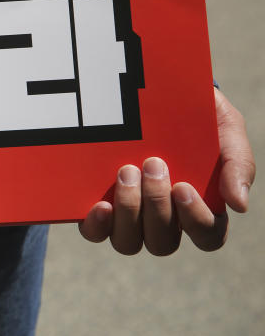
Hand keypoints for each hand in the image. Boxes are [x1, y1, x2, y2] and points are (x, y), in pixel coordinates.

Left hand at [78, 88, 254, 254]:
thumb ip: (238, 165)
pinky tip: (102, 205)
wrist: (158, 93)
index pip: (206, 236)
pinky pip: (96, 233)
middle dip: (157, 207)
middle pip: (162, 242)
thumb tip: (239, 205)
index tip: (183, 186)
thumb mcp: (226, 130)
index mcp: (198, 209)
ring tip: (126, 172)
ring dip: (129, 212)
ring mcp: (130, 215)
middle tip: (152, 164)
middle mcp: (164, 219)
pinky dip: (97, 226)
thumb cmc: (198, 117)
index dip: (196, 220)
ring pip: (128, 242)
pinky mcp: (101, 205)